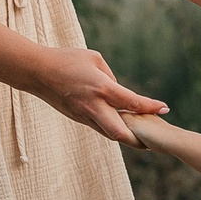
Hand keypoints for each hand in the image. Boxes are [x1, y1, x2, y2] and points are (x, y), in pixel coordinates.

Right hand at [26, 47, 163, 144]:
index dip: (150, 107)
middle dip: (138, 139)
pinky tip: (121, 128)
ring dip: (126, 136)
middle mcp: (93, 106)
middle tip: (153, 140)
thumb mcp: (94, 59)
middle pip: (120, 133)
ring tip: (142, 138)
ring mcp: (83, 115)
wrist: (36, 72)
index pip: (131, 101)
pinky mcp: (77, 118)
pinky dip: (112, 129)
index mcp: (101, 88)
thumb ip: (111, 77)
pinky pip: (99, 127)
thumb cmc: (66, 60)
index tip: (164, 108)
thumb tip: (119, 93)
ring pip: (109, 134)